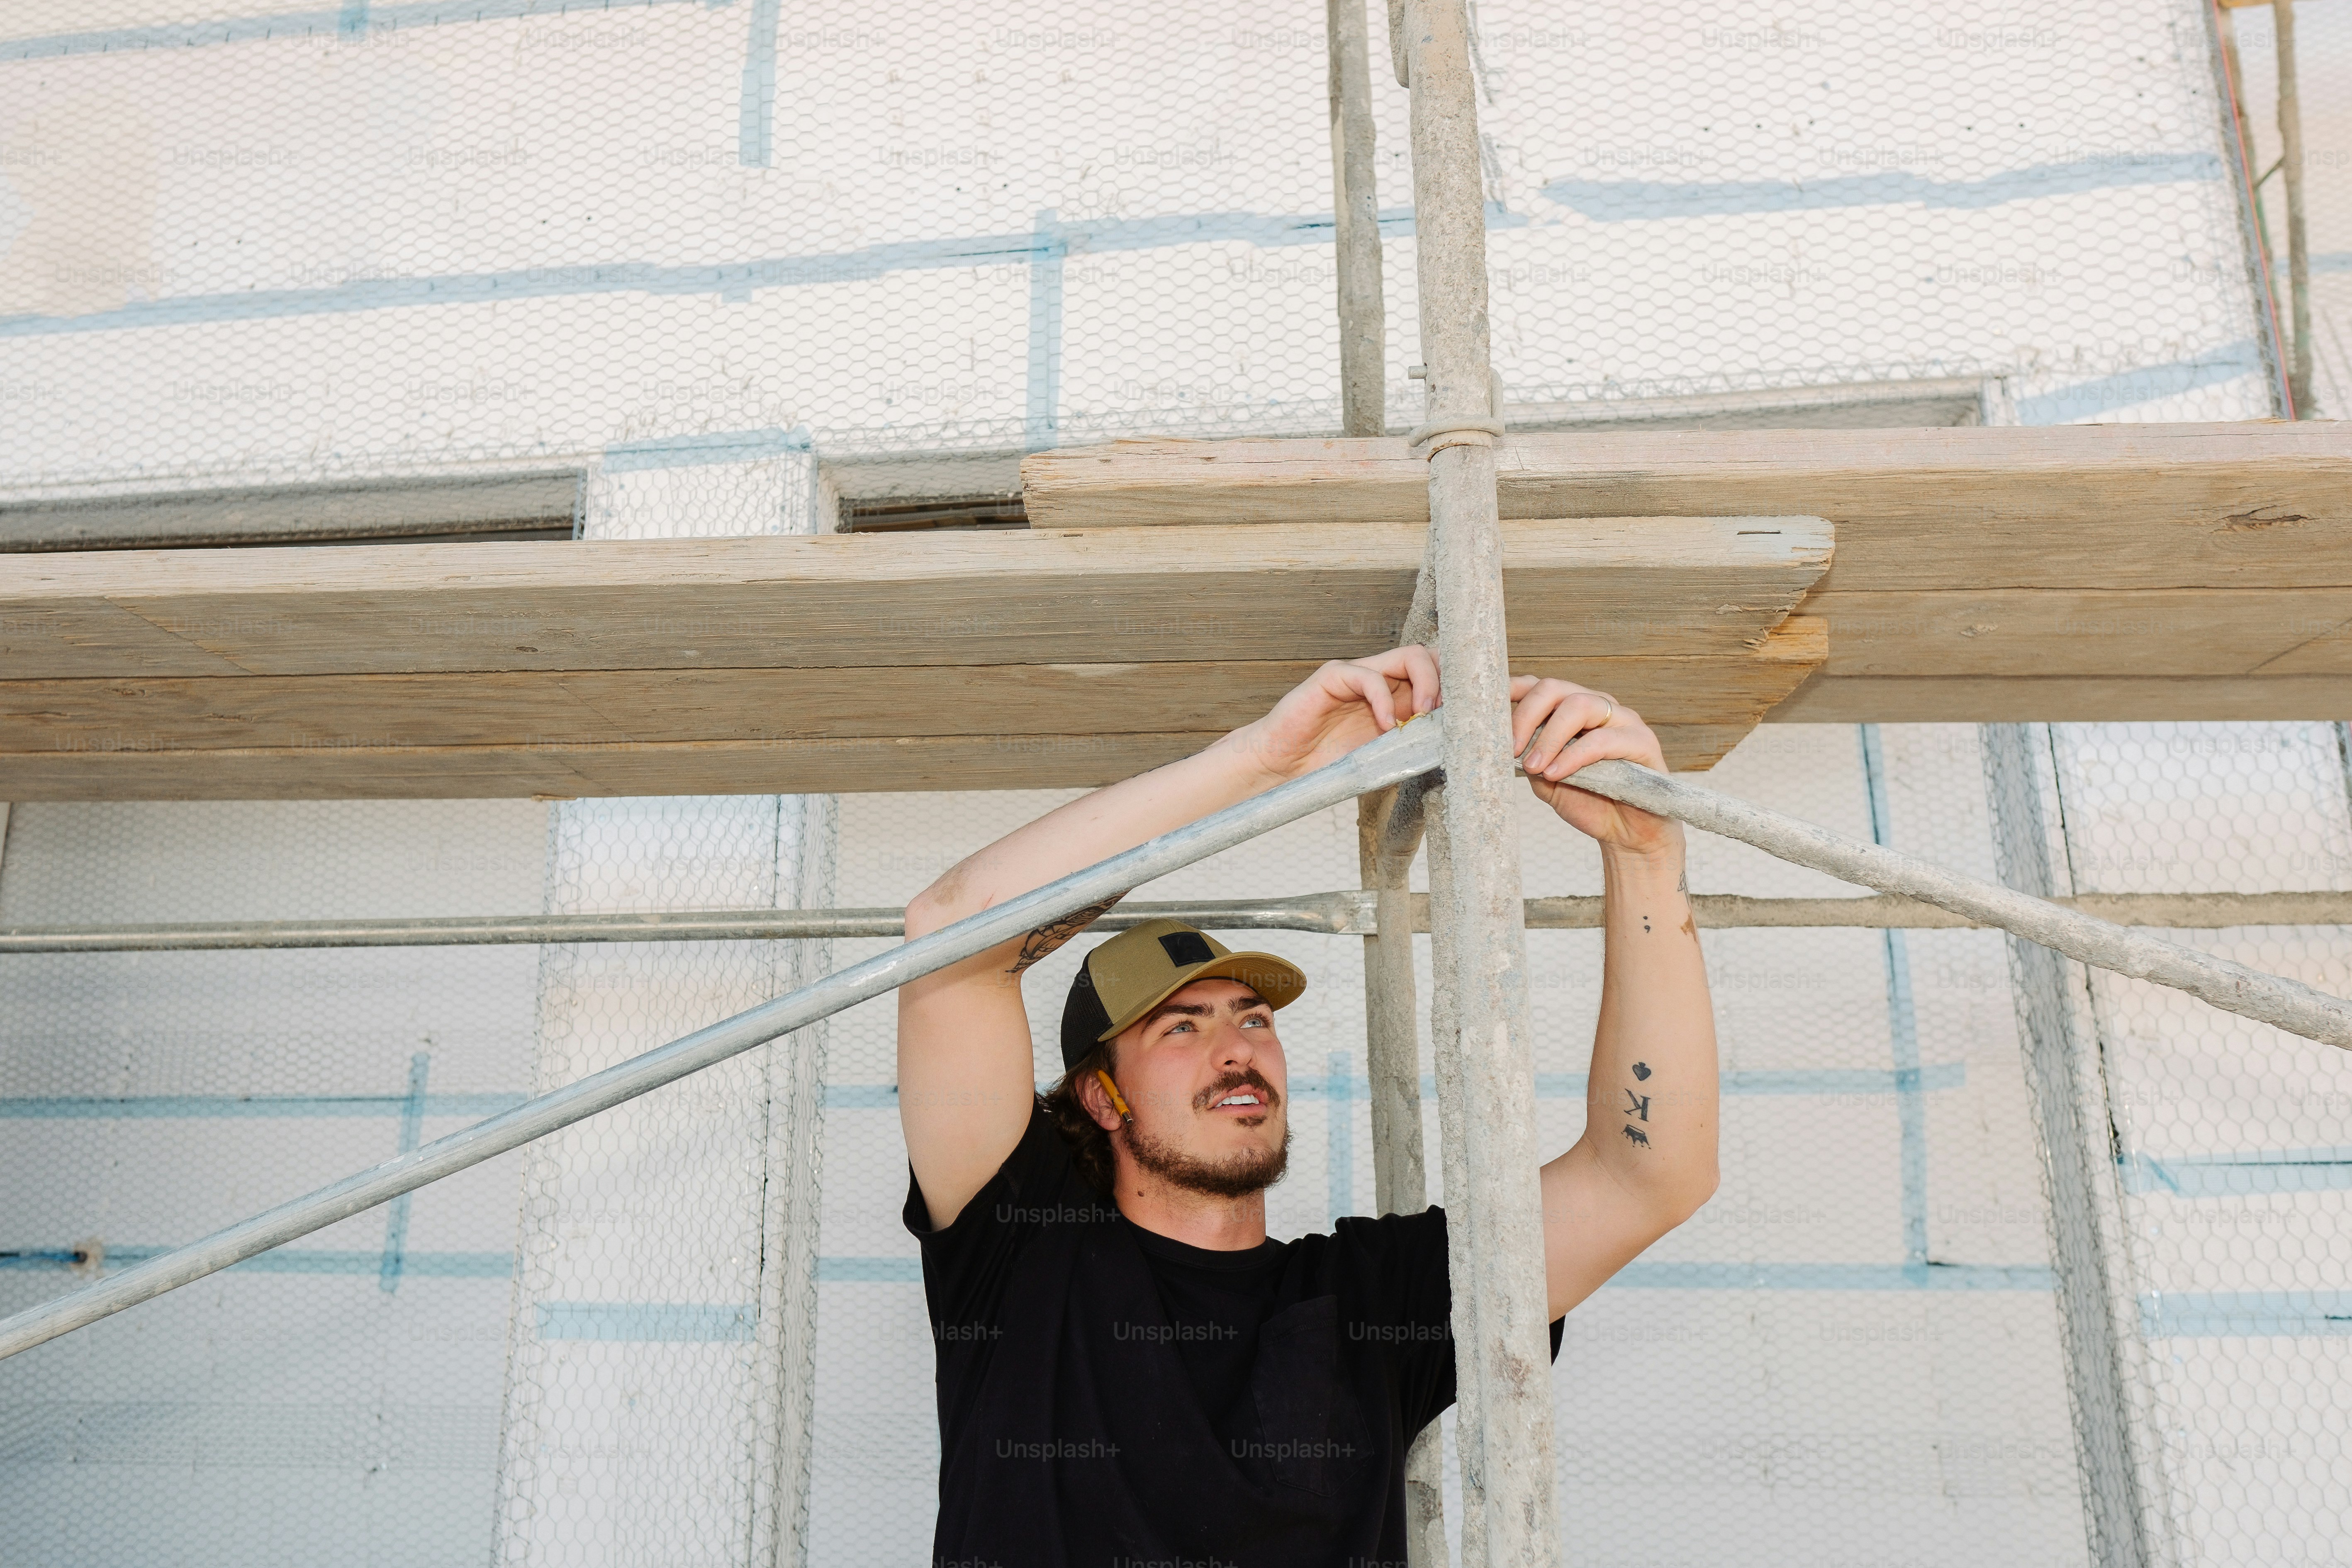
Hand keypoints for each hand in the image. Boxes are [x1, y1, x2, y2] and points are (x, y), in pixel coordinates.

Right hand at [1223, 646, 1441, 783]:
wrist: (1282, 766)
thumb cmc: (1330, 765)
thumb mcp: (1385, 757)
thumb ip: (1414, 746)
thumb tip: (1458, 748)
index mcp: (1398, 696)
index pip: (1440, 674)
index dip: (1461, 686)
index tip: (1479, 710)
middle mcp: (1383, 679)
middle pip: (1433, 656)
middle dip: (1451, 680)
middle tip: (1450, 713)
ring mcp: (1359, 673)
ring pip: (1408, 656)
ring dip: (1426, 684)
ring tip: (1422, 717)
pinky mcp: (1334, 676)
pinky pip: (1368, 676)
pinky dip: (1383, 701)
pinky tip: (1386, 727)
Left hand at [1510, 677, 1680, 857]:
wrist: (1626, 833)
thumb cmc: (1586, 800)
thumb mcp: (1545, 779)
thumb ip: (1527, 757)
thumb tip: (1502, 743)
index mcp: (1570, 709)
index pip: (1538, 686)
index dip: (1510, 691)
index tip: (1485, 712)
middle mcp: (1596, 705)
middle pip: (1554, 688)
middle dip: (1526, 716)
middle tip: (1510, 749)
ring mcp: (1622, 719)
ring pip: (1579, 705)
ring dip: (1549, 737)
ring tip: (1534, 766)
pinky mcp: (1642, 741)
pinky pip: (1603, 739)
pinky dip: (1574, 756)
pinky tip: (1557, 773)